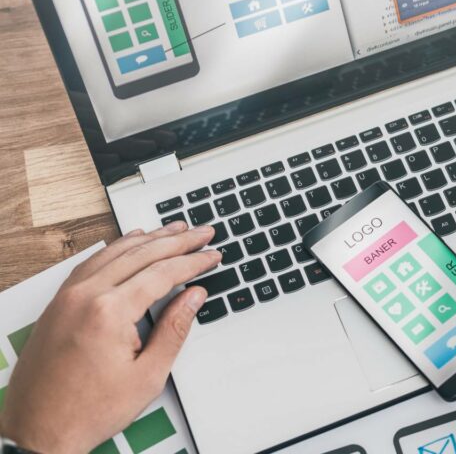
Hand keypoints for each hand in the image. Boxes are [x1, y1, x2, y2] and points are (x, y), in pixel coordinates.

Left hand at [0, 223, 220, 453]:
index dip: (193, 261)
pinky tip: (130, 242)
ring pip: (114, 252)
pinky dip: (116, 247)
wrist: (37, 431)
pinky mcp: (57, 304)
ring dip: (148, 237)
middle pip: (140, 254)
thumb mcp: (147, 376)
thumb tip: (193, 296)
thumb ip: (174, 329)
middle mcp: (84, 296)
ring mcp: (66, 298)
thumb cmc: (86, 411)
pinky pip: (91, 262)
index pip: (162, 273)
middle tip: (202, 233)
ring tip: (174, 230)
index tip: (212, 254)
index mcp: (109, 313)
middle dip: (177, 240)